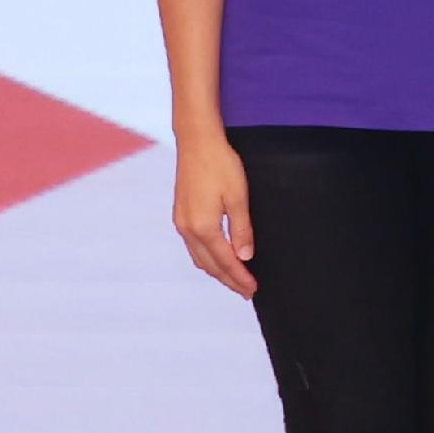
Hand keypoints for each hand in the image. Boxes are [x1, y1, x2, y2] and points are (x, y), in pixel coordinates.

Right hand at [170, 132, 255, 297]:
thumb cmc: (221, 165)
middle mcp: (188, 229)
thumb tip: (244, 257)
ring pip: (199, 257)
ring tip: (234, 278)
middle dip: (228, 279)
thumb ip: (241, 230)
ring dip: (217, 270)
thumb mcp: (238, 197)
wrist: (197, 142)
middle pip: (210, 265)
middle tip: (246, 291)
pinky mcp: (181, 214)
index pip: (225, 262)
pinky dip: (207, 257)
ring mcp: (181, 222)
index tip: (253, 289)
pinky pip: (194, 246)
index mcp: (203, 227)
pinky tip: (217, 257)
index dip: (240, 277)